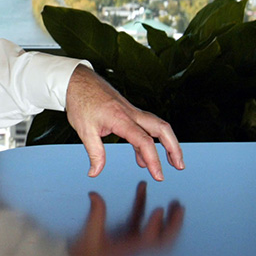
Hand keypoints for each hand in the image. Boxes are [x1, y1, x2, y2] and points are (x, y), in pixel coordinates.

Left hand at [65, 65, 184, 180]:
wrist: (76, 80)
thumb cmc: (80, 101)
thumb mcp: (84, 130)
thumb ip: (94, 153)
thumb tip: (94, 172)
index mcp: (121, 118)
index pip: (144, 141)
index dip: (154, 160)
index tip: (159, 176)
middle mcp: (131, 113)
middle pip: (162, 129)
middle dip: (174, 147)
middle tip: (179, 166)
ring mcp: (131, 111)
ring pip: (157, 125)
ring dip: (166, 143)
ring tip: (170, 162)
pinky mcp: (127, 111)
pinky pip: (144, 126)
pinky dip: (148, 141)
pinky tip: (141, 157)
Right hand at [68, 182, 183, 255]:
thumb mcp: (89, 235)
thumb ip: (95, 214)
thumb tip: (93, 193)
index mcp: (128, 252)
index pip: (148, 242)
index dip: (156, 226)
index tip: (160, 208)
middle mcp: (136, 249)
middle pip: (163, 243)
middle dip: (174, 226)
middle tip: (180, 207)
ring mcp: (133, 243)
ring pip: (158, 233)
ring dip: (168, 219)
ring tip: (174, 202)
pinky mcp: (127, 237)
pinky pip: (140, 221)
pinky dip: (143, 206)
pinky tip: (142, 188)